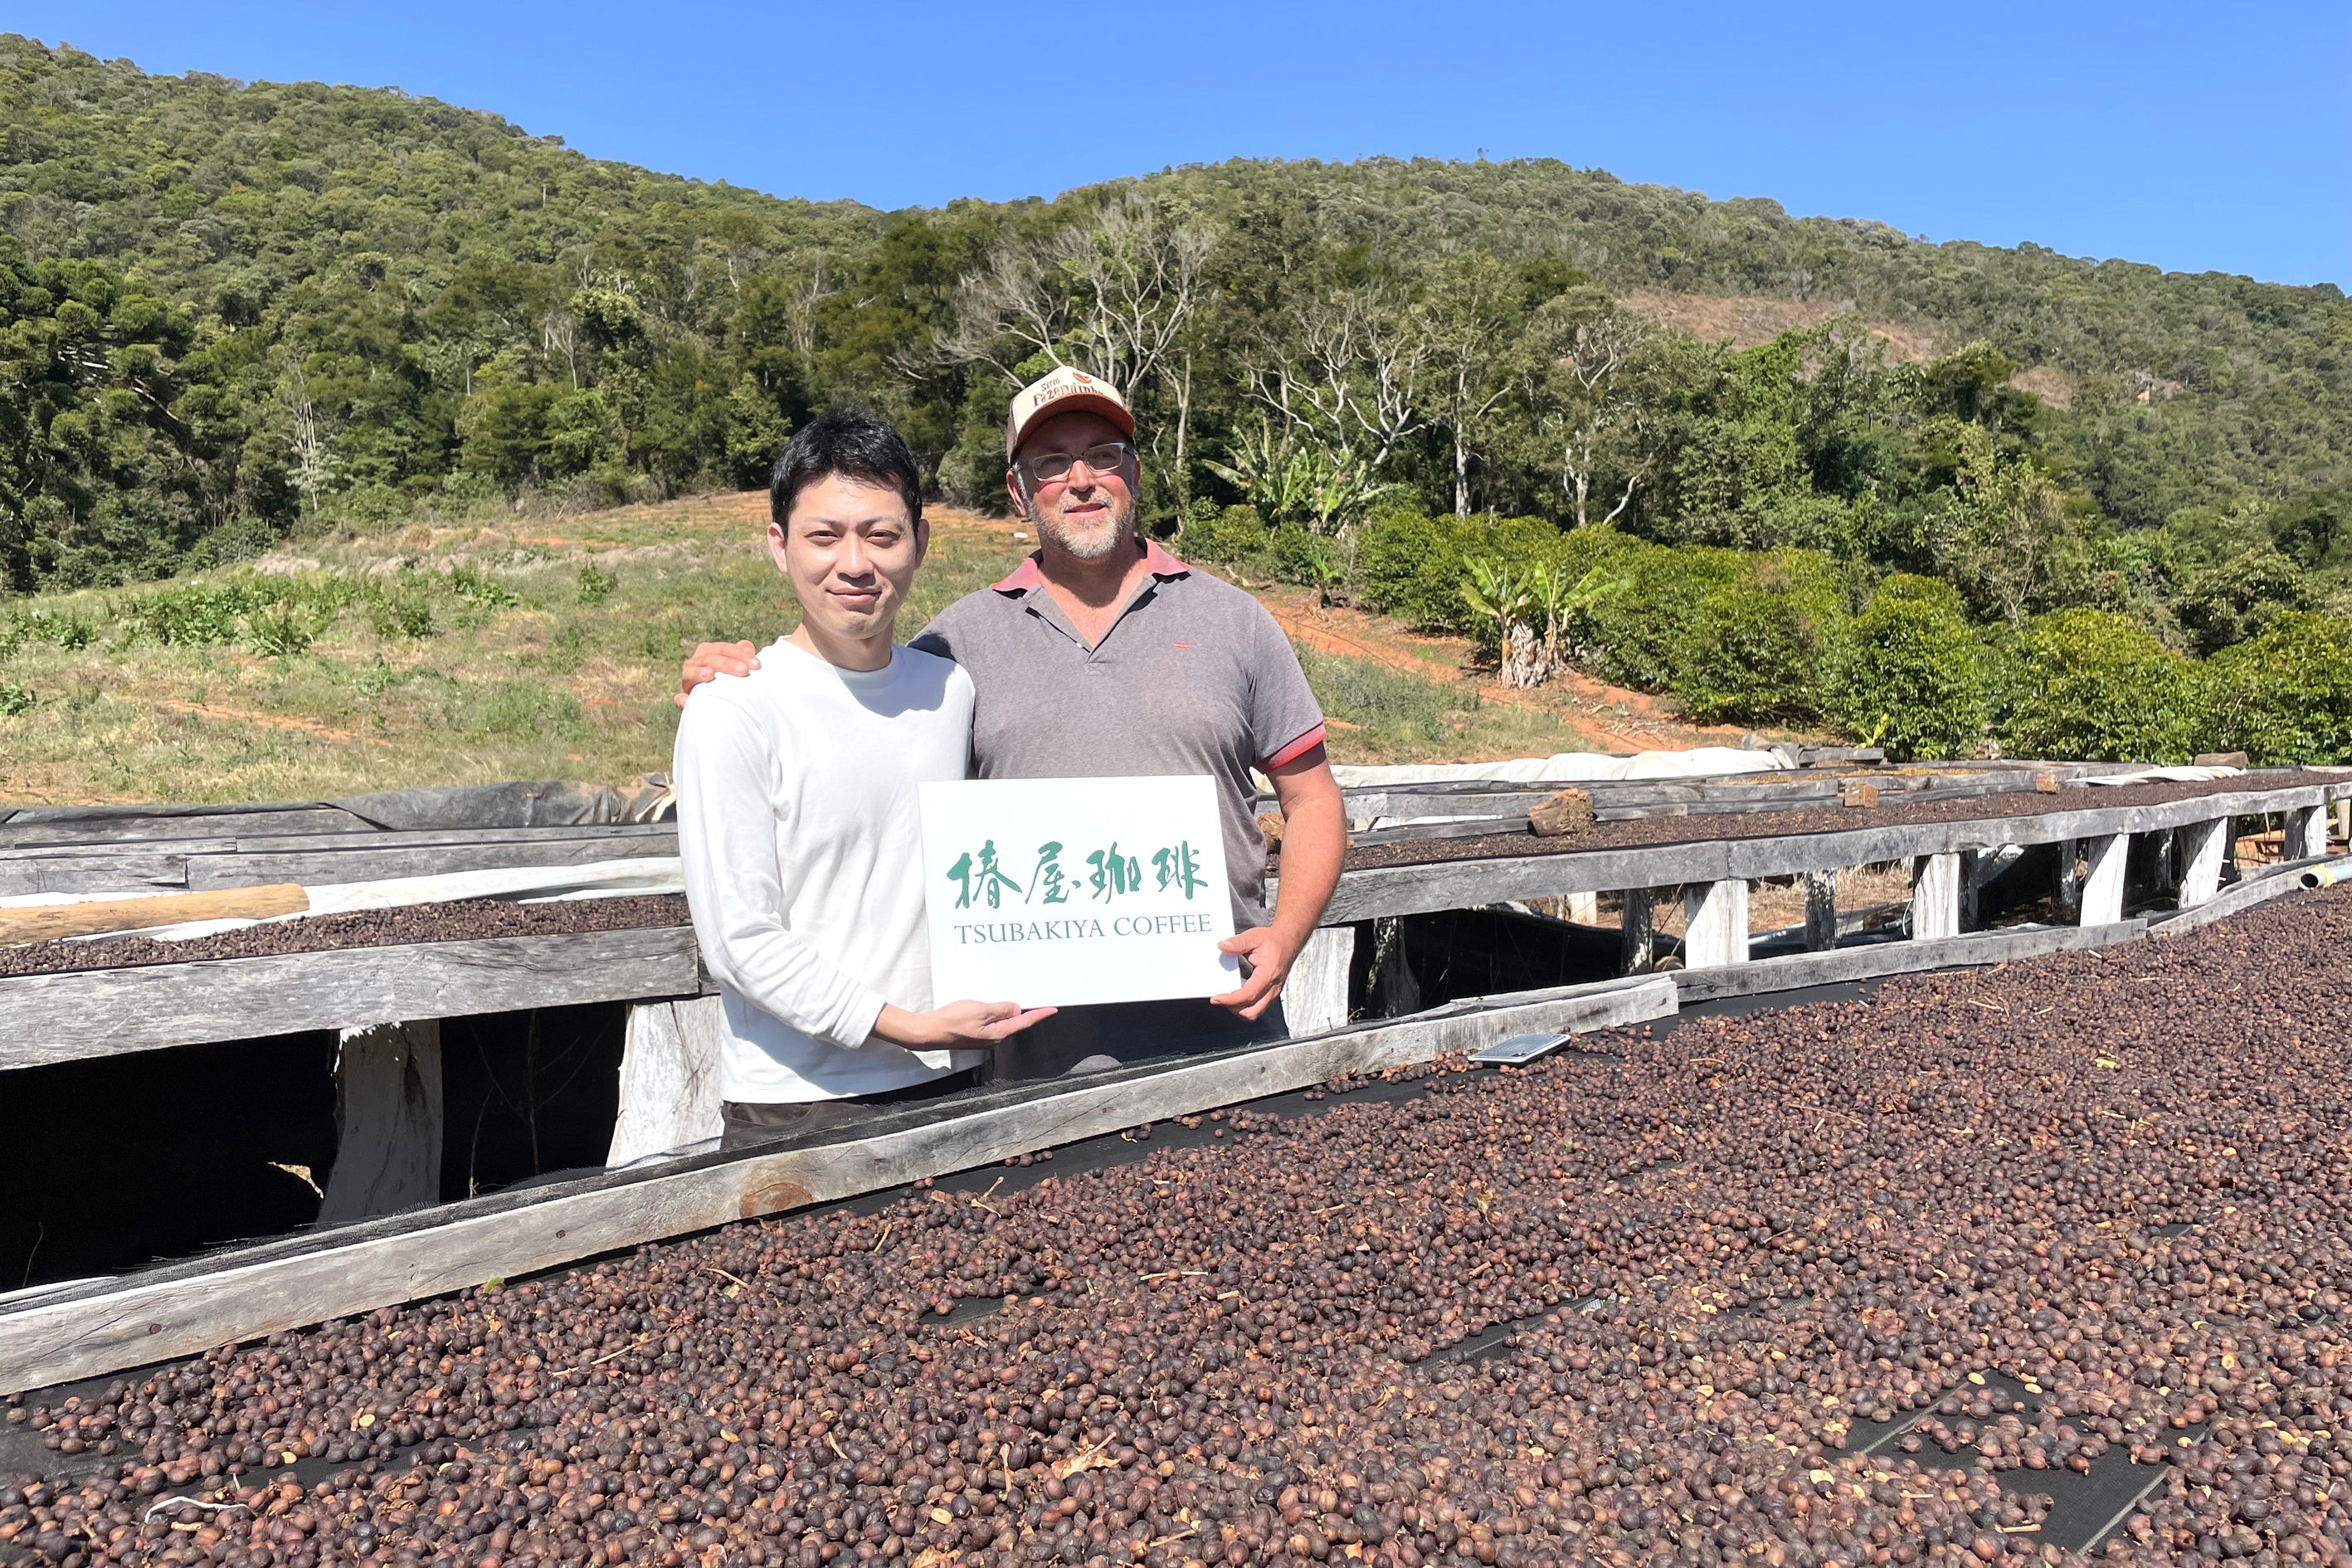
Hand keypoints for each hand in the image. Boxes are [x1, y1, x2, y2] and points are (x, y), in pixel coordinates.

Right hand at [676, 640, 760, 706]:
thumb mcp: (735, 663)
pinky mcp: (684, 697)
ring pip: (691, 673)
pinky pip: (681, 697)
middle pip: (709, 659)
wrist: (715, 698)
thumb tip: (748, 647)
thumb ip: (742, 654)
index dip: (740, 654)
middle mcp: (695, 662)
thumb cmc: (728, 677)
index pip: (723, 649)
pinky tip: (686, 700)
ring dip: (699, 673)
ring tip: (710, 675)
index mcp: (707, 651)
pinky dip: (682, 698)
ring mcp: (687, 679)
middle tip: (744, 671)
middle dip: (727, 664)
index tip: (757, 664)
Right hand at [874, 999, 1056, 1049]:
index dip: (1039, 1014)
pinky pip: (992, 1022)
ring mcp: (984, 1037)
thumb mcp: (981, 1010)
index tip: (1052, 1009)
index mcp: (998, 1033)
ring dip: (1011, 1013)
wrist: (930, 1032)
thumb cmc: (953, 1021)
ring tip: (1020, 1002)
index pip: (1024, 1022)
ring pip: (1003, 1023)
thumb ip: (1001, 1009)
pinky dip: (998, 1014)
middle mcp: (993, 1038)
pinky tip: (996, 1007)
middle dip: (1028, 1014)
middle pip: (1016, 1023)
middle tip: (1040, 1003)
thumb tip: (1017, 1010)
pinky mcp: (974, 1034)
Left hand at [1211, 925, 1301, 1020]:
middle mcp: (1273, 986)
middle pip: (1252, 1011)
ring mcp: (1273, 992)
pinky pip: (1258, 1007)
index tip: (1217, 998)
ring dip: (1239, 1010)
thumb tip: (1223, 946)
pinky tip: (1236, 997)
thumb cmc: (1274, 940)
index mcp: (1269, 973)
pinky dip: (1245, 1006)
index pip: (1249, 994)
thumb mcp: (1254, 936)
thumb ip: (1238, 943)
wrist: (1288, 941)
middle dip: (1233, 1009)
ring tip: (1226, 1000)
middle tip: (1219, 1000)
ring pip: (1256, 1012)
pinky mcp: (1271, 993)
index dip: (1231, 1000)